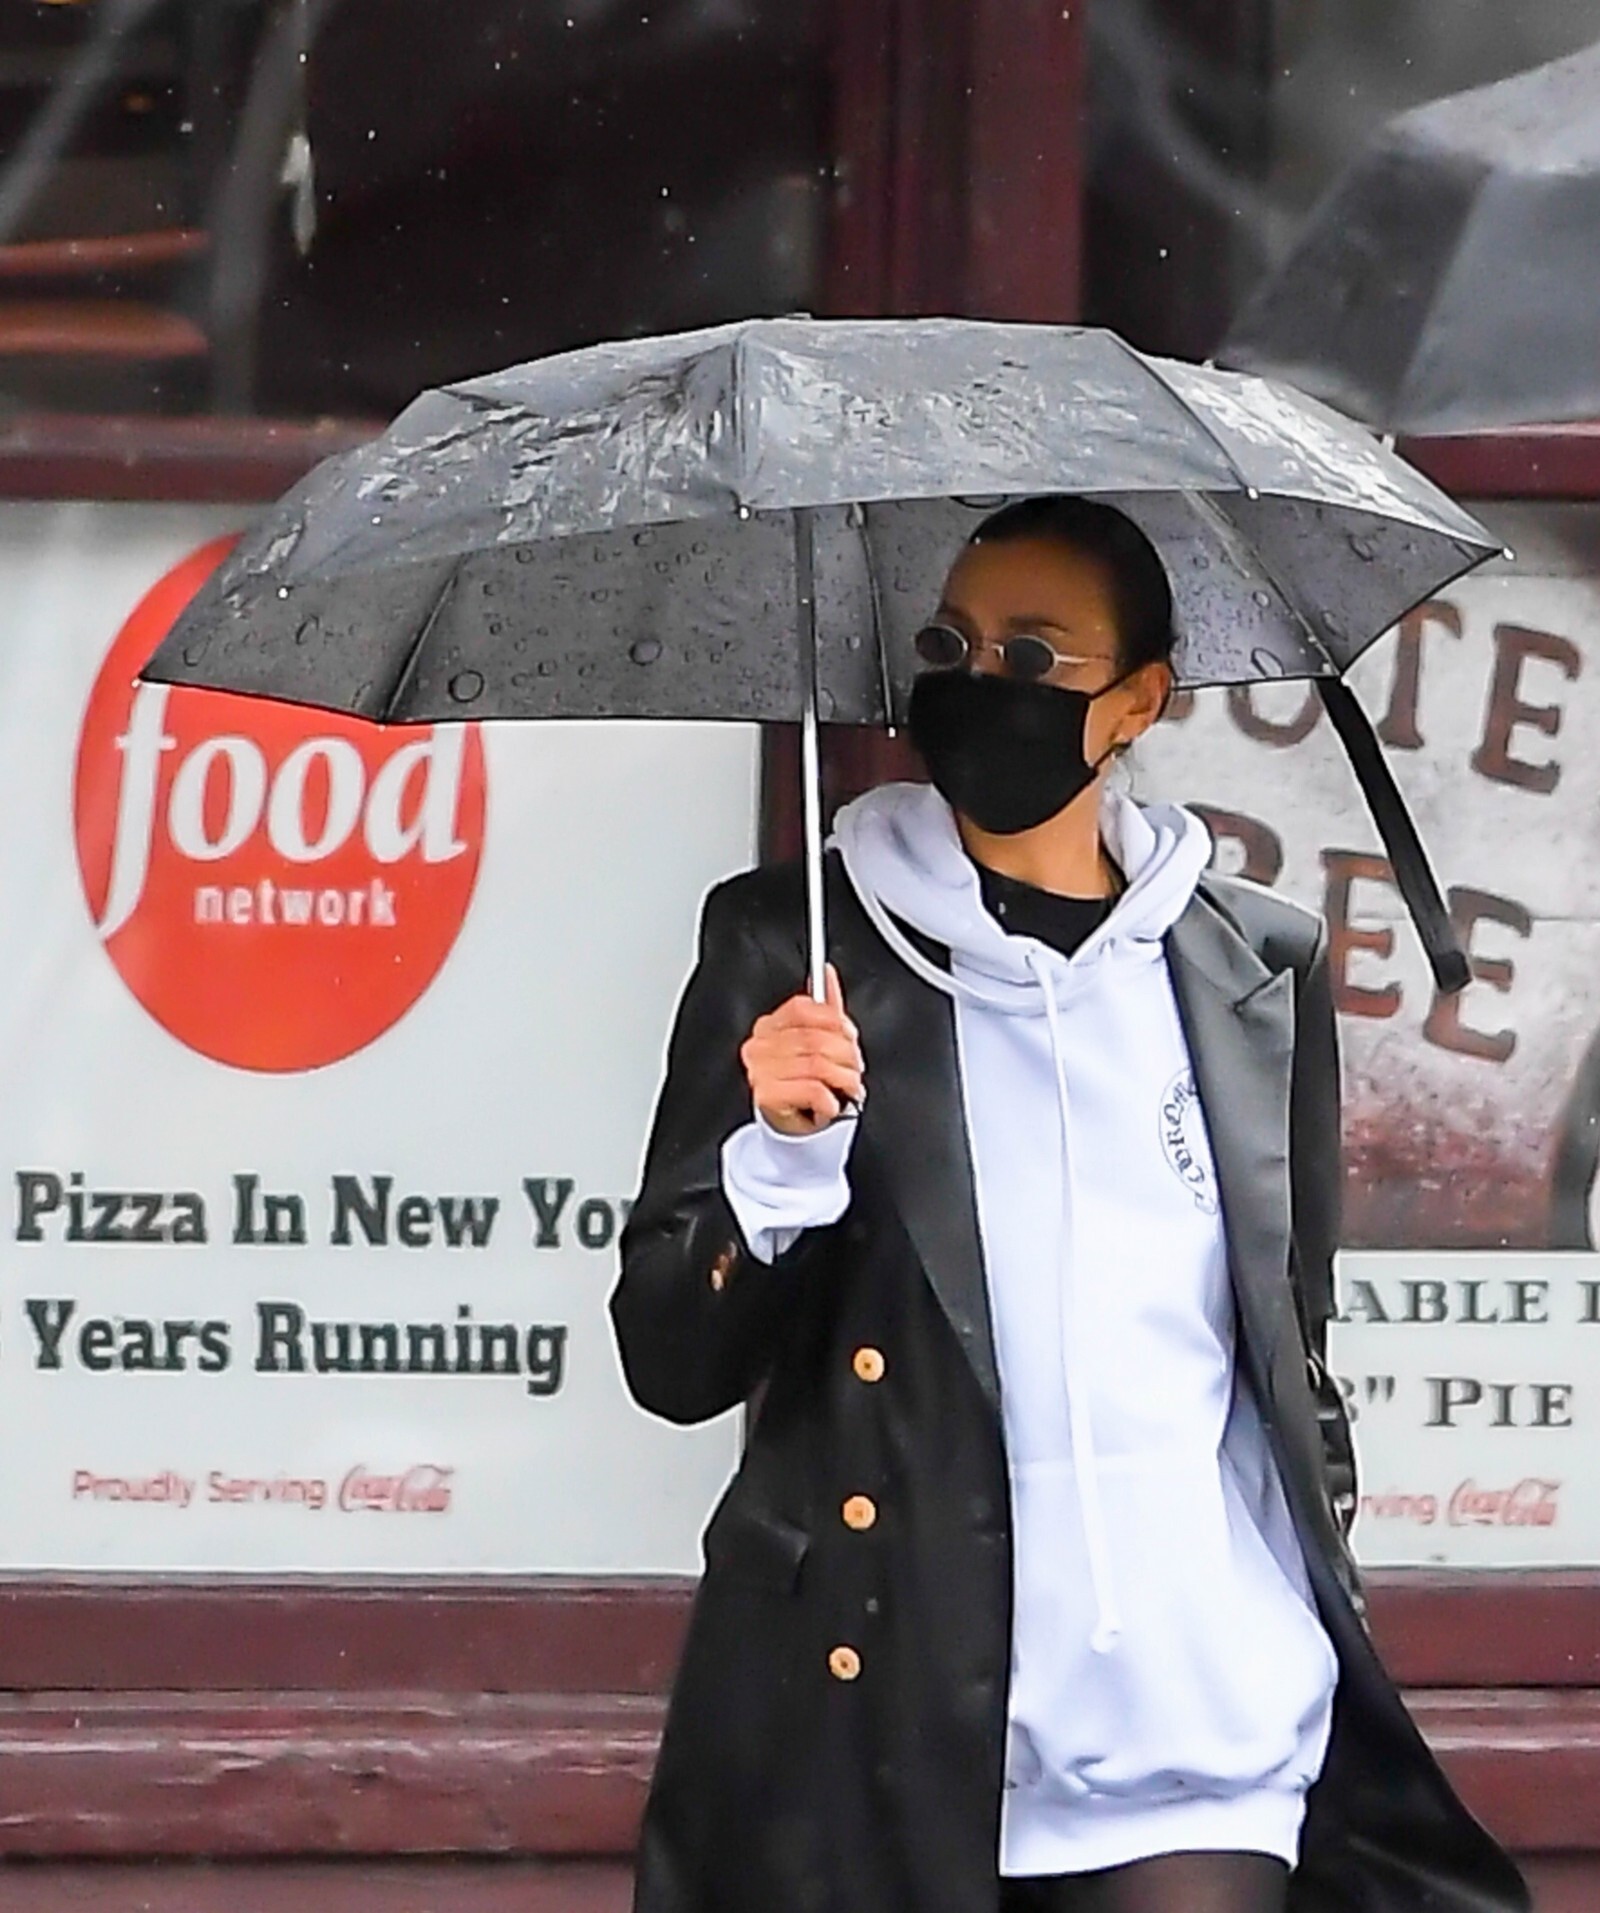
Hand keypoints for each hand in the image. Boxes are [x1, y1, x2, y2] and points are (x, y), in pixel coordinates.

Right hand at [740, 965, 864, 1136]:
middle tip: (854, 1068)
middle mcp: (760, 1046)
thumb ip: (825, 1007)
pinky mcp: (767, 1096)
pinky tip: (832, 1104)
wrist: (794, 1127)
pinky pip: (812, 1089)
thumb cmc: (805, 1083)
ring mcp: (761, 1071)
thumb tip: (826, 972)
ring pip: (817, 1064)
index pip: (802, 1008)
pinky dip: (831, 1100)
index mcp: (769, 1027)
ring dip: (844, 1079)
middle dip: (846, 1055)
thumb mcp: (818, 1041)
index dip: (834, 1021)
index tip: (849, 1035)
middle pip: (815, 1038)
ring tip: (849, 1088)